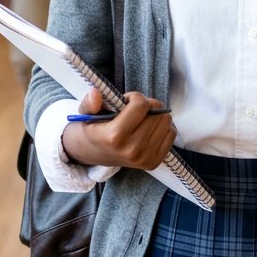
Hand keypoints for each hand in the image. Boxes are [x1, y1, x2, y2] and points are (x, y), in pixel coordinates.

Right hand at [61, 85, 176, 170]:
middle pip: (157, 112)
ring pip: (166, 121)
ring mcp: (144, 158)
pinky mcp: (154, 162)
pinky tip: (148, 129)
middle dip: (146, 105)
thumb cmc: (93, 128)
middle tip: (133, 111)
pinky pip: (171, 134)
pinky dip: (162, 127)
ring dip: (155, 115)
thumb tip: (95, 94)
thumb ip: (90, 102)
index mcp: (114, 136)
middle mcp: (132, 150)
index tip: (126, 101)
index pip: (141, 105)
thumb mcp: (86, 113)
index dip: (134, 97)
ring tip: (140, 120)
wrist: (92, 153)